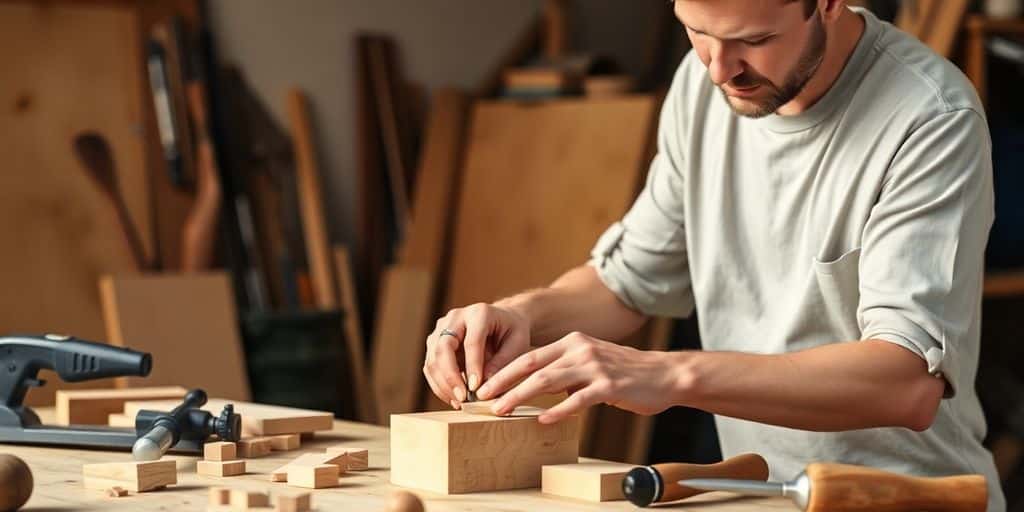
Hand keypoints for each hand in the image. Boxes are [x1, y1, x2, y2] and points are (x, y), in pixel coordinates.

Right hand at [423, 303, 530, 407]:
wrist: (503, 320)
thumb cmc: (511, 332)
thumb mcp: (518, 344)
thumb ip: (502, 363)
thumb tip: (483, 387)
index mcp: (480, 313)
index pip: (471, 341)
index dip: (472, 366)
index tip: (476, 388)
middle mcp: (456, 317)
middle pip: (443, 347)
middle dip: (450, 377)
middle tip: (462, 398)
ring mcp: (441, 328)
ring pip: (433, 358)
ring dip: (443, 384)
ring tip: (459, 402)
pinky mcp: (435, 341)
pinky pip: (431, 366)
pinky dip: (439, 384)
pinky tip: (452, 398)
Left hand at [475, 332, 682, 422]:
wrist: (665, 374)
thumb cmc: (626, 373)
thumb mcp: (591, 362)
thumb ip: (565, 370)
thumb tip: (536, 386)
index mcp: (572, 342)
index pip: (529, 355)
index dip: (505, 371)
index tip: (486, 386)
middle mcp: (580, 349)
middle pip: (532, 365)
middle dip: (504, 382)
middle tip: (483, 398)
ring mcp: (594, 366)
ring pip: (548, 380)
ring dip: (521, 396)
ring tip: (503, 410)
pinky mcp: (608, 386)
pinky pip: (577, 399)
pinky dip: (558, 410)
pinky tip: (543, 420)